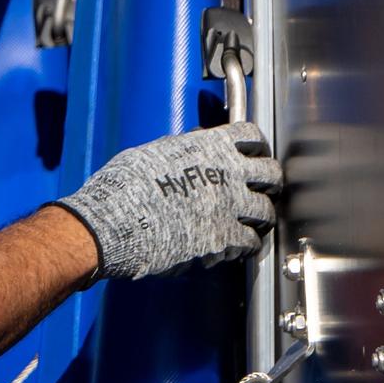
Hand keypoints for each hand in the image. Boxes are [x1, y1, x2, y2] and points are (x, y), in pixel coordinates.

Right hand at [53, 121, 279, 280]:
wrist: (113, 224)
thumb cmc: (122, 188)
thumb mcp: (152, 153)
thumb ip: (181, 149)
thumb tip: (191, 143)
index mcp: (209, 146)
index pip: (251, 136)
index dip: (255, 146)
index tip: (254, 154)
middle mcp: (228, 173)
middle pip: (270, 173)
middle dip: (269, 182)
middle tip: (264, 189)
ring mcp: (230, 207)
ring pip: (266, 212)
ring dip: (261, 217)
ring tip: (255, 222)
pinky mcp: (224, 239)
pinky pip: (250, 243)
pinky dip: (245, 245)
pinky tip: (237, 246)